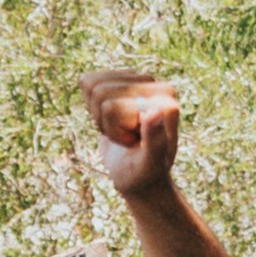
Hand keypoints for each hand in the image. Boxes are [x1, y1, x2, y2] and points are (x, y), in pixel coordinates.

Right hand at [76, 68, 184, 195]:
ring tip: (122, 131)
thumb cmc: (146, 174)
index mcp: (166, 100)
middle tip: (127, 139)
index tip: (133, 144)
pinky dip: (94, 107)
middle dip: (105, 122)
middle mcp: (156, 85)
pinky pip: (89, 83)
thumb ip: (155, 141)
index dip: (114, 130)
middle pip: (99, 91)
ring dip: (101, 116)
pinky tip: (113, 121)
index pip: (110, 107)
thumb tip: (153, 112)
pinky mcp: (124, 82)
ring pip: (92, 86)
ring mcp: (139, 82)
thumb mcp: (150, 164)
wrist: (139, 173)